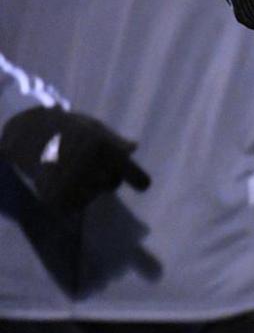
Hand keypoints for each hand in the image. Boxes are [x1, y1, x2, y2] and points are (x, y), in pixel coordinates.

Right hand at [0, 107, 150, 212]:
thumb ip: (115, 140)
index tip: (143, 186)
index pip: (126, 170)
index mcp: (101, 146)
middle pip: (112, 183)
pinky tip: (64, 182)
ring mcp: (70, 183)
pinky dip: (74, 197)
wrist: (30, 136)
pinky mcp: (56, 197)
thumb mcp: (93, 128)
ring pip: (95, 194)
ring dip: (90, 187)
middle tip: (90, 164)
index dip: (138, 179)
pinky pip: (76, 204)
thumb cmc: (68, 129)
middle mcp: (87, 166)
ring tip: (74, 170)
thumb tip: (134, 147)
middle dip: (108, 177)